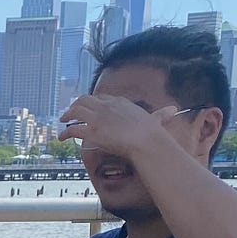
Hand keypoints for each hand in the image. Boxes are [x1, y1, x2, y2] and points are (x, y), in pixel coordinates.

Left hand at [59, 92, 183, 158]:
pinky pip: (73, 129)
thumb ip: (161, 114)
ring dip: (67, 115)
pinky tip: (62, 137)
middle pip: (85, 100)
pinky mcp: (91, 131)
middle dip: (76, 105)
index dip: (93, 102)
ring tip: (63, 121)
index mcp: (120, 102)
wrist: (144, 140)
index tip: (89, 107)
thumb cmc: (151, 132)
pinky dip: (65, 133)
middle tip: (70, 112)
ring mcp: (97, 118)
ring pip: (75, 110)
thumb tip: (174, 109)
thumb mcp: (156, 119)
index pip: (102, 97)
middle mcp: (106, 106)